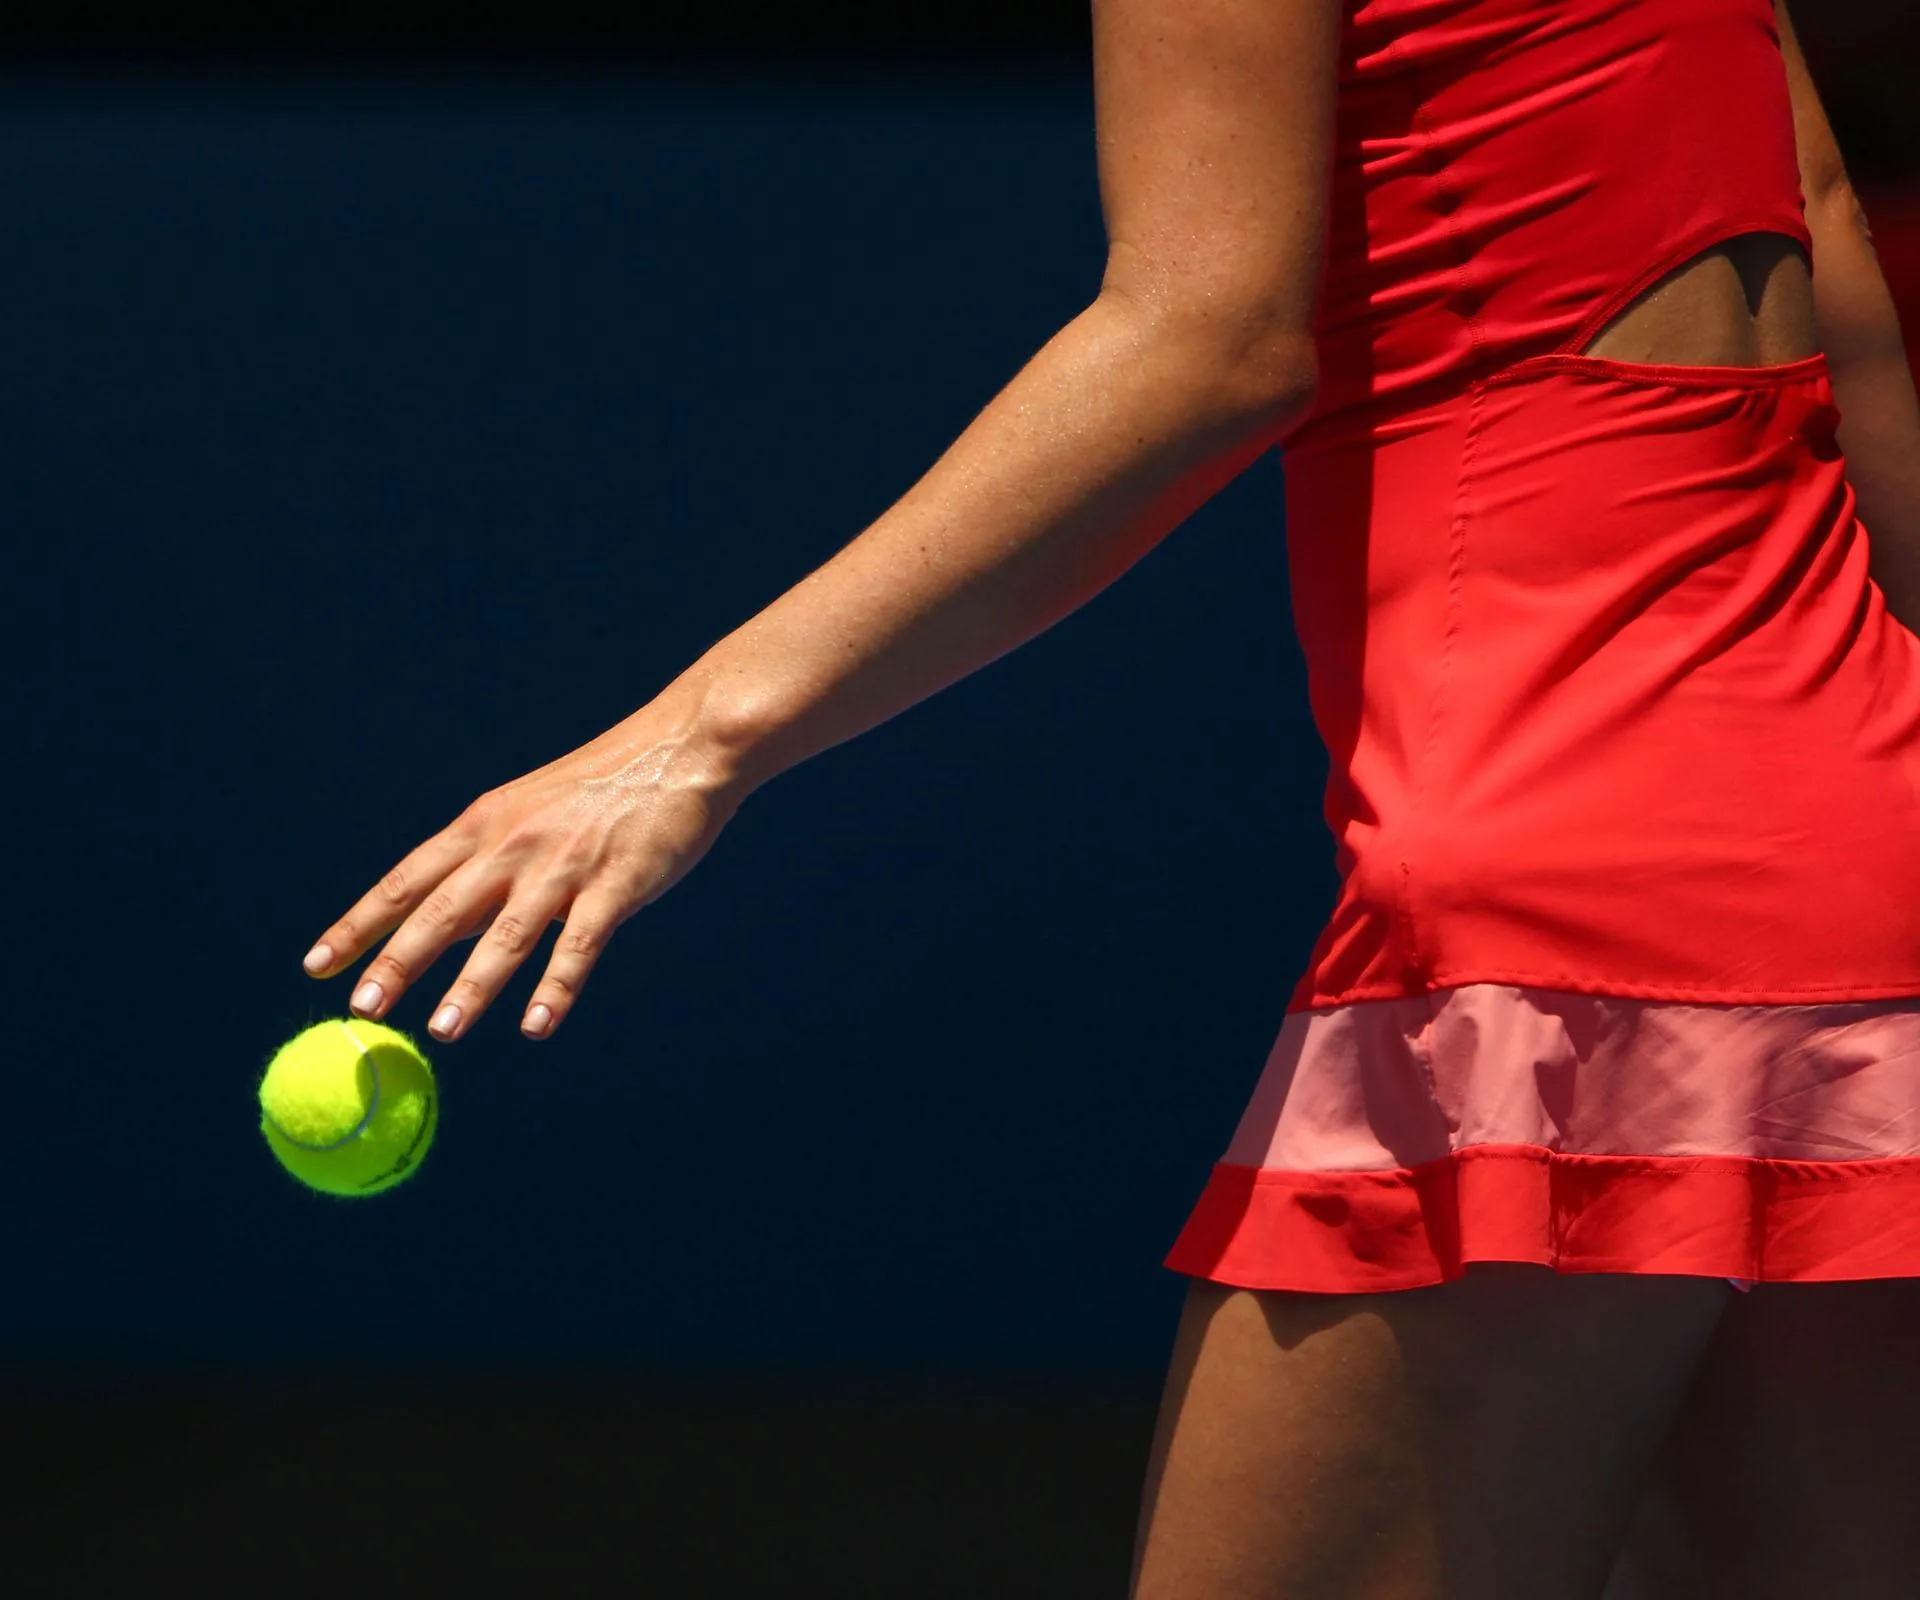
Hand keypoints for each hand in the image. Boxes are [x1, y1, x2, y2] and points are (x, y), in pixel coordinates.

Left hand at [301, 703, 746, 1042]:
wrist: (682, 748)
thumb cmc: (602, 790)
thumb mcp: (526, 816)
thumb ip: (484, 871)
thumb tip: (436, 932)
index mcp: (483, 824)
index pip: (405, 881)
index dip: (360, 925)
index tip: (317, 966)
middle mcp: (512, 844)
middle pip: (442, 911)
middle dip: (398, 963)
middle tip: (362, 1011)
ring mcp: (564, 865)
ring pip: (506, 934)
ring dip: (471, 985)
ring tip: (441, 1031)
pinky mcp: (616, 883)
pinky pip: (579, 944)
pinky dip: (556, 986)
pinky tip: (536, 1025)